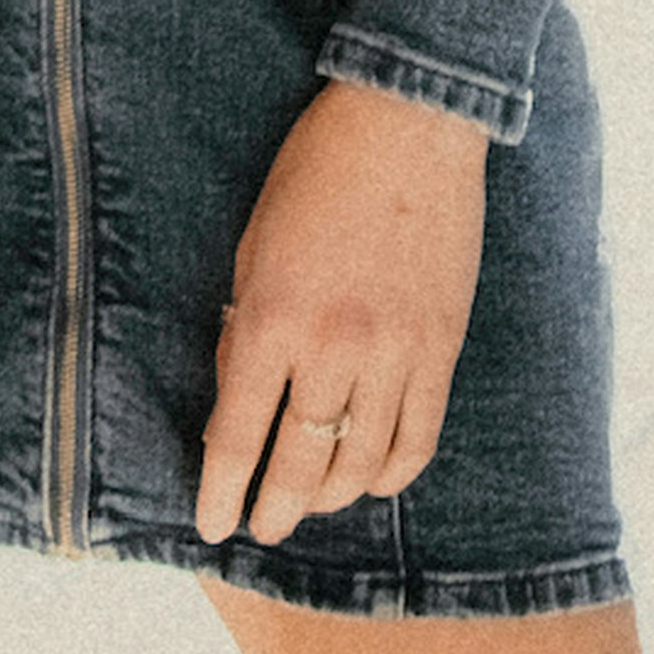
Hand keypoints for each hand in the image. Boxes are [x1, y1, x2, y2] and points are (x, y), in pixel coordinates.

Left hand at [194, 77, 488, 548]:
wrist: (406, 127)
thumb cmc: (315, 174)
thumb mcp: (254, 247)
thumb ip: (246, 331)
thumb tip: (237, 406)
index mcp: (274, 317)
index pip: (237, 436)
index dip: (220, 491)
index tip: (212, 524)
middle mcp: (335, 347)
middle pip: (300, 465)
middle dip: (274, 508)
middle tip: (262, 527)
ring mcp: (396, 353)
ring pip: (360, 464)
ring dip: (329, 496)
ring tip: (311, 502)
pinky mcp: (441, 349)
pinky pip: (418, 440)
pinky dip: (390, 473)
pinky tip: (370, 479)